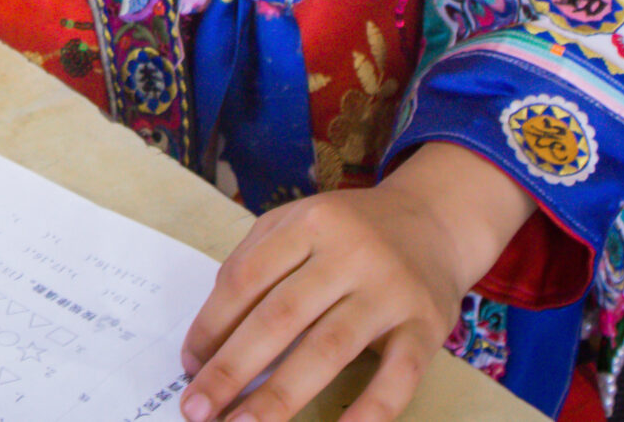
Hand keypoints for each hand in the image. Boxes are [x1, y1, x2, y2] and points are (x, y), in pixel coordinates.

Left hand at [177, 145, 535, 421]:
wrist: (434, 221)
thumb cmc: (350, 232)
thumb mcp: (299, 222)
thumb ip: (255, 262)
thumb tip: (211, 336)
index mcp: (310, 223)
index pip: (247, 279)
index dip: (211, 325)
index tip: (189, 365)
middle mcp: (351, 253)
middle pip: (280, 316)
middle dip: (232, 368)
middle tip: (198, 408)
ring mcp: (390, 291)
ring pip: (329, 348)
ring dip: (281, 395)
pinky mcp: (426, 326)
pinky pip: (397, 376)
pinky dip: (369, 410)